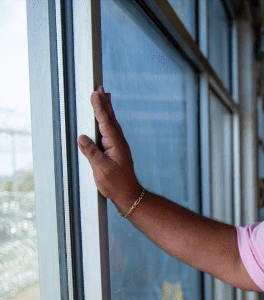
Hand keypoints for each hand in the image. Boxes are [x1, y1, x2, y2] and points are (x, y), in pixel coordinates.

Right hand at [78, 86, 141, 213]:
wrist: (129, 195)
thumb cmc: (116, 184)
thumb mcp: (101, 170)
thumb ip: (92, 153)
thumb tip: (82, 137)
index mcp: (116, 144)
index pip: (105, 122)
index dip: (99, 107)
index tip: (95, 94)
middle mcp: (118, 142)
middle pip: (110, 118)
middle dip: (104, 102)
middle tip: (100, 87)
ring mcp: (118, 146)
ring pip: (111, 123)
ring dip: (107, 109)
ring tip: (105, 95)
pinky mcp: (116, 150)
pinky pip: (111, 130)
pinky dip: (108, 120)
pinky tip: (106, 118)